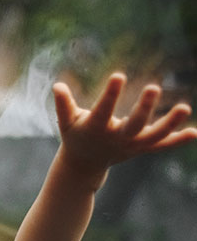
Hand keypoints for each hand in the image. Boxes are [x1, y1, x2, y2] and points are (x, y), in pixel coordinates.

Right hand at [53, 73, 196, 176]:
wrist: (84, 164)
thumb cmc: (75, 136)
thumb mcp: (65, 122)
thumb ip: (63, 105)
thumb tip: (57, 85)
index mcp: (95, 129)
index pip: (103, 111)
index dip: (110, 95)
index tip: (119, 75)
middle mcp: (116, 139)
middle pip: (133, 125)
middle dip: (144, 108)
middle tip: (153, 87)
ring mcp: (131, 145)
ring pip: (154, 136)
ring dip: (170, 123)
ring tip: (185, 108)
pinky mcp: (141, 148)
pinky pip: (161, 145)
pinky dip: (177, 140)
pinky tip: (194, 132)